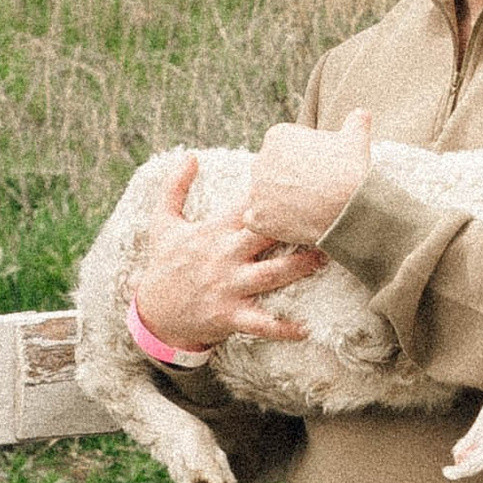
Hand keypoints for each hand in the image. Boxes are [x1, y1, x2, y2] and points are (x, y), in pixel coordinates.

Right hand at [129, 155, 325, 351]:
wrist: (153, 314)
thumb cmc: (164, 266)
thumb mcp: (162, 223)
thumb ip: (174, 187)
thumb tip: (190, 154)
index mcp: (213, 231)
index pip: (246, 206)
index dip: (271, 192)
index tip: (299, 180)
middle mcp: (224, 256)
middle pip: (265, 235)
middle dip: (294, 226)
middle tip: (328, 214)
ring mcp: (228, 287)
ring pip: (272, 275)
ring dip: (301, 267)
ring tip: (329, 258)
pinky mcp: (229, 316)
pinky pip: (262, 323)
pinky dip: (284, 328)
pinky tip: (308, 328)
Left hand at [241, 110, 372, 247]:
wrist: (349, 208)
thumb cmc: (350, 170)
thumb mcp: (356, 138)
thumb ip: (355, 121)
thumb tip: (362, 113)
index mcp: (277, 136)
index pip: (283, 147)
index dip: (301, 159)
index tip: (316, 168)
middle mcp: (260, 161)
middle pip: (271, 170)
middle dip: (286, 178)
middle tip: (310, 189)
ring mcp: (256, 191)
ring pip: (263, 194)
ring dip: (276, 200)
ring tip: (302, 207)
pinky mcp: (257, 217)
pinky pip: (255, 219)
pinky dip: (267, 222)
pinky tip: (286, 222)